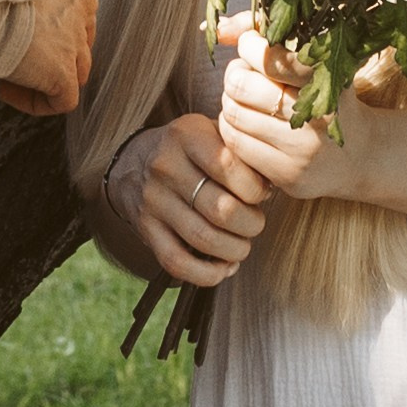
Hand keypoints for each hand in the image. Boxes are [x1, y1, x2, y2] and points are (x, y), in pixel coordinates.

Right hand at [0, 0, 96, 116]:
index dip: (50, 15)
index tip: (18, 19)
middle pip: (80, 31)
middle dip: (53, 45)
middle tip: (17, 46)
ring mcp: (75, 37)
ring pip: (78, 66)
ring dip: (47, 74)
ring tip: (10, 69)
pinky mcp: (62, 71)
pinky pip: (63, 99)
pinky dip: (36, 100)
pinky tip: (7, 89)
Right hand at [108, 111, 269, 286]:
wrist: (132, 161)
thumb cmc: (190, 149)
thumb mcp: (213, 132)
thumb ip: (243, 153)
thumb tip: (273, 186)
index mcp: (186, 135)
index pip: (229, 166)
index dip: (256, 188)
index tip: (262, 194)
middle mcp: (165, 166)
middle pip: (220, 209)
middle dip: (251, 224)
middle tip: (256, 223)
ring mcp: (153, 200)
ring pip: (203, 238)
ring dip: (234, 250)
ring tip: (243, 245)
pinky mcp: (145, 230)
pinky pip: (176, 263)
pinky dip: (207, 274)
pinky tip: (224, 267)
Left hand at [217, 30, 371, 203]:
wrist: (363, 155)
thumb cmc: (330, 98)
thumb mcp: (314, 62)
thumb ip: (268, 37)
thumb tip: (221, 29)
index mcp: (328, 80)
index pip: (270, 58)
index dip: (250, 45)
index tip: (252, 44)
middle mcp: (317, 117)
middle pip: (242, 86)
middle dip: (235, 73)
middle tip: (243, 73)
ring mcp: (302, 150)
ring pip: (234, 115)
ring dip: (230, 100)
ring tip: (244, 98)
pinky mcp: (288, 176)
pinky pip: (236, 145)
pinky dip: (231, 128)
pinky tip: (246, 123)